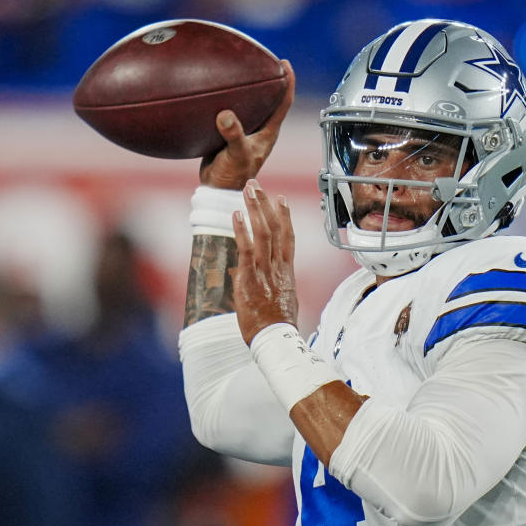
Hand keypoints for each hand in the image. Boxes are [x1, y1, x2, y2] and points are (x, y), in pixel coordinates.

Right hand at [200, 60, 295, 189]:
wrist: (218, 190)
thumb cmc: (233, 176)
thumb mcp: (236, 153)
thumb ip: (233, 134)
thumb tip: (225, 114)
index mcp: (268, 132)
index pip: (284, 103)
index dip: (287, 82)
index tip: (285, 63)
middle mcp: (260, 130)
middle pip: (270, 100)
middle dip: (270, 80)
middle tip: (265, 59)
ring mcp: (246, 132)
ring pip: (252, 106)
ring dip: (250, 90)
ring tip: (242, 70)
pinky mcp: (231, 135)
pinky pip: (234, 113)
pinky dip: (229, 101)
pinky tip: (218, 92)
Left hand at [231, 179, 298, 342]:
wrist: (276, 340)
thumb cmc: (277, 326)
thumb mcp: (282, 301)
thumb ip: (274, 285)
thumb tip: (265, 279)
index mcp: (287, 272)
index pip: (288, 237)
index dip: (285, 216)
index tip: (280, 198)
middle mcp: (279, 267)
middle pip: (275, 228)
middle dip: (265, 204)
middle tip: (256, 185)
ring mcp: (266, 272)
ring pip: (263, 233)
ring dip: (255, 208)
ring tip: (248, 190)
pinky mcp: (251, 279)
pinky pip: (246, 249)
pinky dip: (242, 230)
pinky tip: (236, 214)